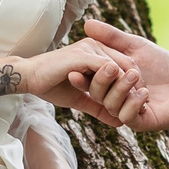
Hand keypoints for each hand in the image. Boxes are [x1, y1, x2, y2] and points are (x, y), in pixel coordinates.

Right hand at [22, 38, 142, 125]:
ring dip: (128, 87)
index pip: (124, 64)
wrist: (28, 78)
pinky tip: (120, 100)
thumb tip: (118, 122)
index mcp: (96, 52)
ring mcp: (90, 50)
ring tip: (133, 101)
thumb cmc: (50, 86)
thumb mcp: (80, 98)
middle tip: (140, 102)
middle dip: (135, 86)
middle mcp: (95, 47)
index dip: (133, 83)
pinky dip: (117, 85)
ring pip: (121, 67)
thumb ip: (98, 106)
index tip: (137, 101)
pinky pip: (109, 69)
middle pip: (127, 63)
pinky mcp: (84, 56)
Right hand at [80, 18, 168, 130]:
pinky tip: (144, 93)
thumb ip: (111, 37)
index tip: (74, 71)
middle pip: (96, 93)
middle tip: (113, 67)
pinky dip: (132, 104)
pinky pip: (127, 117)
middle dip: (102, 81)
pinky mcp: (140, 121)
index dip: (81, 77)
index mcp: (110, 81)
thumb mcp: (135, 46)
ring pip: (110, 105)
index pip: (89, 80)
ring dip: (120, 90)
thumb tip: (87, 23)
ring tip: (135, 75)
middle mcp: (115, 97)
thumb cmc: (162, 63)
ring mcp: (126, 110)